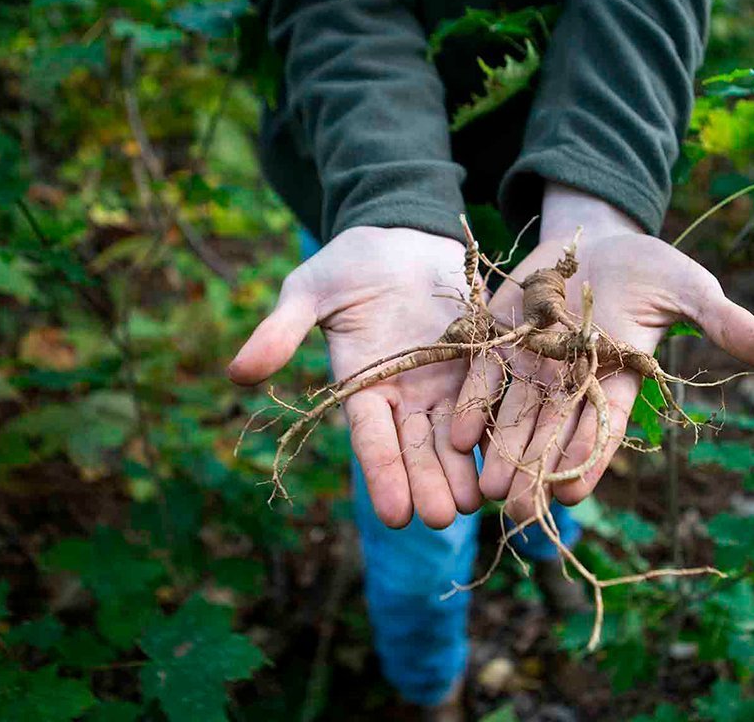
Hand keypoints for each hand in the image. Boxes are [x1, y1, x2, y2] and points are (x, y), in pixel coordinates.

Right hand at [228, 226, 480, 528]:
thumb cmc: (348, 264)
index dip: (384, 474)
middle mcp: (406, 394)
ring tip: (479, 503)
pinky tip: (517, 457)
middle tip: (443, 520)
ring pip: (458, 435)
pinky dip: (502, 427)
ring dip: (467, 470)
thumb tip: (236, 372)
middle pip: (418, 447)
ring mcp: (446, 381)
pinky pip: (494, 397)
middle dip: (429, 484)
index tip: (394, 515)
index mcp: (363, 386)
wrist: (402, 235)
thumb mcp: (308, 290)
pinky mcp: (481, 359)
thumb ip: (281, 330)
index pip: (371, 439)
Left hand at [451, 187, 753, 520]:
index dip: (589, 456)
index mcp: (620, 374)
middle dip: (535, 470)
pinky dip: (473, 405)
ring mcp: (535, 362)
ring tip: (485, 488)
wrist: (596, 239)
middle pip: (553, 431)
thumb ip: (722, 321)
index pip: (604, 423)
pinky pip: (484, 377)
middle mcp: (574, 378)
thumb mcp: (689, 288)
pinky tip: (458, 435)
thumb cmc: (652, 268)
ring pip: (515, 415)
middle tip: (519, 511)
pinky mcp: (501, 339)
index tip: (573, 491)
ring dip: (500, 451)